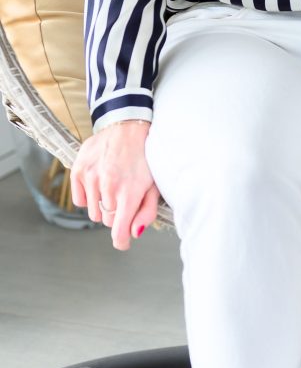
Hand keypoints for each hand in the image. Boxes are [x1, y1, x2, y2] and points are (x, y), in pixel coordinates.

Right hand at [70, 121, 159, 250]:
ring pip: (93, 213)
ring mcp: (91, 178)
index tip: (123, 241)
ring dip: (102, 205)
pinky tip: (98, 182)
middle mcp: (108, 187)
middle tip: (124, 195)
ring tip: (112, 185)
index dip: (121, 241)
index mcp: (129, 193)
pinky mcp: (78, 170)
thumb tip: (135, 234)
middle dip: (116, 213)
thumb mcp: (154, 183)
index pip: (118, 232)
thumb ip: (147, 211)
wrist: (128, 126)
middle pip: (107, 221)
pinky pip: (78, 201)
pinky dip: (87, 196)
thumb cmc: (144, 156)